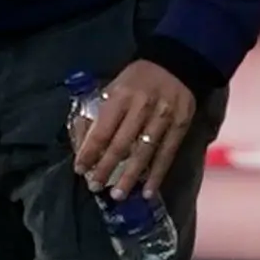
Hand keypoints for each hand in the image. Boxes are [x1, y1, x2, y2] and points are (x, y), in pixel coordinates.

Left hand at [73, 59, 195, 199]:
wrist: (175, 65)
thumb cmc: (137, 79)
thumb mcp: (113, 87)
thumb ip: (100, 113)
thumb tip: (85, 143)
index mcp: (120, 97)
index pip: (101, 131)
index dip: (89, 152)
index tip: (79, 169)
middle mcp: (141, 108)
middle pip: (120, 145)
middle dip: (105, 168)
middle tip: (94, 187)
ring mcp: (163, 118)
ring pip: (143, 153)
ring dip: (129, 177)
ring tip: (117, 195)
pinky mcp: (180, 127)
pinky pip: (166, 155)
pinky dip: (157, 175)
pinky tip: (147, 192)